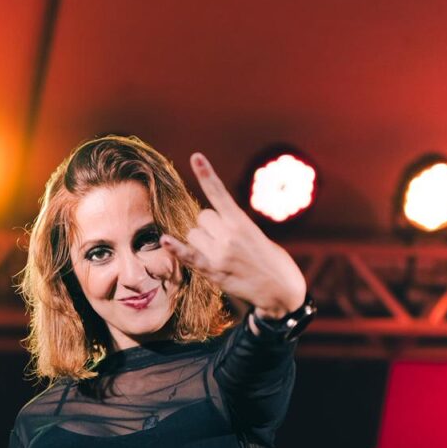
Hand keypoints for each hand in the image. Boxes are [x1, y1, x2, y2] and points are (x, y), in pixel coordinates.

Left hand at [161, 152, 305, 316]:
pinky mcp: (214, 272)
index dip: (206, 174)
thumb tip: (206, 224)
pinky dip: (176, 248)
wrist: (282, 290)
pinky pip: (189, 256)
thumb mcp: (256, 235)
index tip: (195, 157)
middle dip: (209, 226)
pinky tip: (164, 239)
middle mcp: (229, 235)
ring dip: (200, 242)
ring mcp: (220, 254)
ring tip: (221, 256)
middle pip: (202, 217)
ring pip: (193, 235)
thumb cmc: (271, 261)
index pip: (219, 194)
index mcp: (242, 222)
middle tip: (226, 242)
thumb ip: (233, 226)